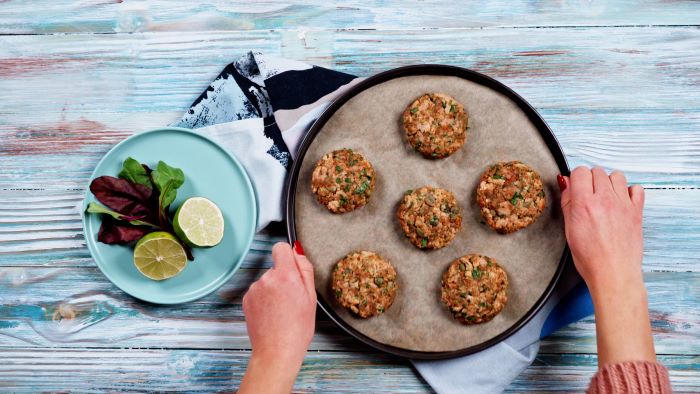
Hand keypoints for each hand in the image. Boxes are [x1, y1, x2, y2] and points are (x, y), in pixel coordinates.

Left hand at [239, 242, 315, 393]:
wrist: (277, 351)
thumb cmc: (297, 328)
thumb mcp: (311, 296)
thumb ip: (304, 268)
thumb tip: (297, 251)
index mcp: (285, 275)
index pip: (280, 248)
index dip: (288, 255)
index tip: (292, 267)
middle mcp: (266, 278)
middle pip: (275, 268)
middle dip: (284, 278)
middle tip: (293, 300)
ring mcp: (254, 289)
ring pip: (267, 281)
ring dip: (274, 291)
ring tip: (282, 311)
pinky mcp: (246, 300)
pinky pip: (258, 292)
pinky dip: (264, 300)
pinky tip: (272, 314)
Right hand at [559, 167, 654, 365]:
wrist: (613, 274)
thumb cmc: (590, 258)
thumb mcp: (569, 230)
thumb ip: (568, 203)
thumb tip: (567, 185)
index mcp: (584, 204)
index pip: (580, 172)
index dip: (575, 178)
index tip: (575, 186)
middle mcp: (605, 200)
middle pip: (597, 171)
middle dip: (590, 179)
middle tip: (588, 194)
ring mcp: (623, 204)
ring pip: (617, 175)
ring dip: (609, 182)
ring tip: (604, 195)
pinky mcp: (637, 211)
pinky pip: (637, 188)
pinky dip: (629, 191)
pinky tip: (621, 201)